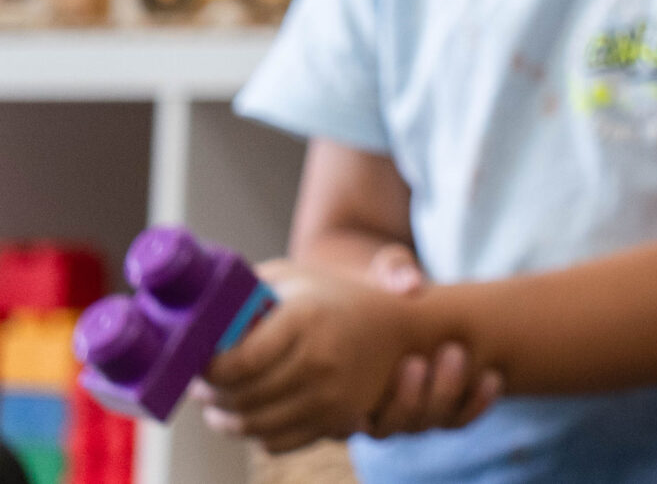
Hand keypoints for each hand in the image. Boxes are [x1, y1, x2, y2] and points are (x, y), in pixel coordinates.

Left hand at [201, 262, 426, 453]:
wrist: (397, 322)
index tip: (197, 363)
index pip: (238, 362)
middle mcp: (320, 359)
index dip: (207, 370)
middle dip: (209, 394)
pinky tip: (248, 415)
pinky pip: (277, 442)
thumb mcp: (292, 277)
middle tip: (198, 384)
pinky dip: (255, 433)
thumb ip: (245, 289)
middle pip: (241, 396)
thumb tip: (197, 312)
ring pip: (254, 424)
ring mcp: (331, 394)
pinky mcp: (337, 420)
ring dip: (225, 418)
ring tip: (216, 404)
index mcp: (306, 318)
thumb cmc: (332, 297)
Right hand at [356, 246, 502, 436]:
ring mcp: (412, 410)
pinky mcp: (443, 405)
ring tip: (456, 354)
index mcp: (343, 388)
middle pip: (390, 427)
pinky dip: (477, 403)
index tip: (368, 379)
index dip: (356, 414)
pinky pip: (460, 419)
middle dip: (407, 400)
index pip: (343, 423)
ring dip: (444, 396)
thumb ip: (391, 273)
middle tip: (418, 360)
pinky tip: (492, 377)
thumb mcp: (381, 273)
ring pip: (428, 424)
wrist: (409, 295)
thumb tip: (412, 284)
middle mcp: (375, 408)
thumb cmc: (383, 285)